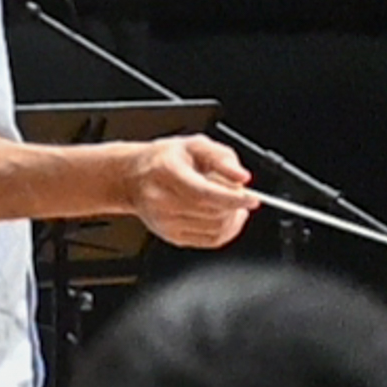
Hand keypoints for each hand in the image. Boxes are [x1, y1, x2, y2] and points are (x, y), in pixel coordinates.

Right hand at [131, 134, 252, 248]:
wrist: (133, 177)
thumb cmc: (166, 159)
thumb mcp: (195, 145)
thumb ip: (222, 157)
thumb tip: (241, 177)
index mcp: (166, 172)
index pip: (204, 193)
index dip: (233, 198)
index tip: (252, 198)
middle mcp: (161, 200)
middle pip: (212, 212)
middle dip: (235, 205)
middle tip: (240, 193)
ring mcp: (164, 222)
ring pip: (215, 229)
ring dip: (233, 218)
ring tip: (232, 204)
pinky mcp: (170, 236)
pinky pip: (210, 241)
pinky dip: (226, 231)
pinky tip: (226, 217)